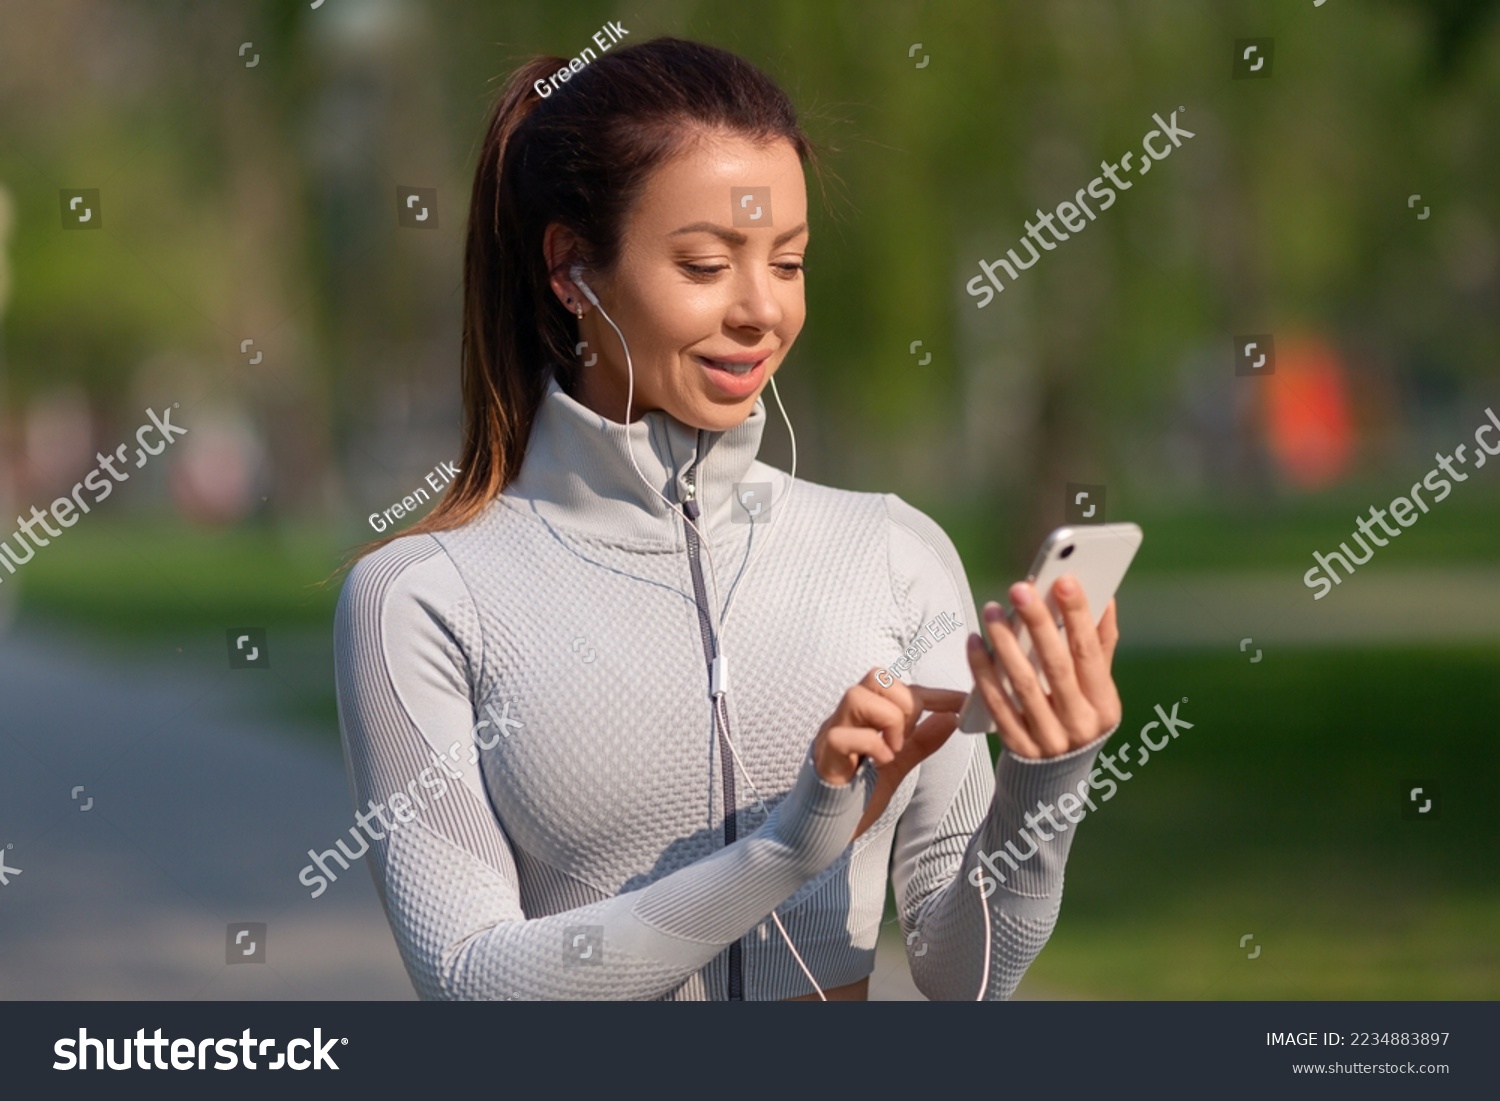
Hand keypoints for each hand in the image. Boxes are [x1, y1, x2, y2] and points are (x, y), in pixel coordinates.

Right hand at [811, 671, 965, 789]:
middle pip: (875, 678)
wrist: (827, 827)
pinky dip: (871, 746)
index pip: (900, 688)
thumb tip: (951, 718)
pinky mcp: (825, 756)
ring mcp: (833, 733)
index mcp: (865, 715)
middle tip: (908, 736)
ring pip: (856, 696)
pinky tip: (881, 763)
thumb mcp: (899, 763)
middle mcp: (847, 717)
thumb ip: (922, 740)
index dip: (934, 694)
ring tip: (893, 749)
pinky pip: (843, 735)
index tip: (961, 703)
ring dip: (887, 720)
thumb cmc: (859, 792)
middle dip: (904, 703)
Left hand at [965, 576, 1120, 759]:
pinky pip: (996, 703)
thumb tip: (1106, 598)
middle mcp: (1079, 724)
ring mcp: (1047, 739)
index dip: (1078, 616)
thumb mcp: (1096, 690)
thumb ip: (1100, 646)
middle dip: (1038, 623)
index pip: (1090, 653)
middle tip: (1021, 588)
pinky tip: (974, 642)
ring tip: (993, 609)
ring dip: (1004, 642)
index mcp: (1105, 705)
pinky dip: (982, 670)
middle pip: (1056, 666)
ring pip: (1023, 683)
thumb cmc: (1077, 717)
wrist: (1053, 780)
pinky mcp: (1016, 747)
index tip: (1064, 580)